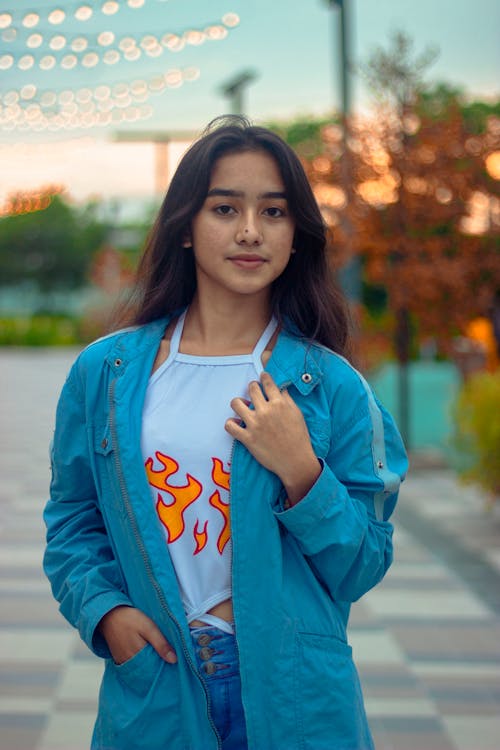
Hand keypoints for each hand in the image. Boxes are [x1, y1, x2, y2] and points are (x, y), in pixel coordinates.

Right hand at [98, 605, 176, 664]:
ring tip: (157, 657)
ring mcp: (122, 661)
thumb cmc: (130, 619)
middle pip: (146, 670)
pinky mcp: (118, 657)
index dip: (163, 666)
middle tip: (166, 660)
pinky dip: (139, 662)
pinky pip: (131, 664)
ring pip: (139, 668)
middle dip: (156, 667)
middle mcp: (129, 662)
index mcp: (138, 656)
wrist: (108, 614)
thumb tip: (174, 660)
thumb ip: (160, 644)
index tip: (172, 664)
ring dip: (147, 665)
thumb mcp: (149, 628)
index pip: (154, 670)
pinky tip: (145, 654)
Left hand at [225, 372, 320, 505]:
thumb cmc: (299, 437)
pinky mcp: (247, 438)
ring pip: (236, 403)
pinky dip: (231, 423)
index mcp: (279, 404)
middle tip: (254, 392)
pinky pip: (230, 425)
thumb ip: (287, 399)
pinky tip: (237, 424)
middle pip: (251, 389)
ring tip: (243, 407)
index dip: (264, 378)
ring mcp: (254, 425)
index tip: (262, 377)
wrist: (295, 461)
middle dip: (252, 387)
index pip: (267, 383)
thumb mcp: (297, 414)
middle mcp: (265, 411)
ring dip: (239, 403)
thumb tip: (280, 389)